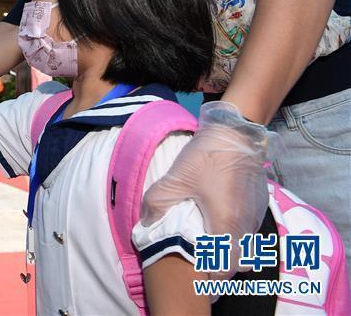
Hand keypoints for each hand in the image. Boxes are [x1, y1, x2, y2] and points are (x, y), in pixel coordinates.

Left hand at [141, 101, 281, 276]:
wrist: (236, 133)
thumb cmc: (207, 157)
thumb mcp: (176, 178)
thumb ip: (157, 202)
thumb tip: (147, 222)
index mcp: (226, 224)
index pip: (224, 267)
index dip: (211, 274)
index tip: (196, 270)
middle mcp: (246, 225)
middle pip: (239, 260)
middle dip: (221, 265)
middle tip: (201, 258)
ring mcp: (255, 215)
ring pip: (245, 245)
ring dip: (230, 249)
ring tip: (209, 241)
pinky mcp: (260, 204)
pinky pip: (249, 229)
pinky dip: (237, 233)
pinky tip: (220, 221)